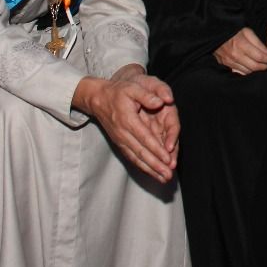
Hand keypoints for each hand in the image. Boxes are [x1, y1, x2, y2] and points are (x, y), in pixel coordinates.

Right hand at [72, 66, 177, 183]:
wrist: (98, 98)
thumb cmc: (118, 91)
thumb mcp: (132, 88)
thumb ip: (147, 95)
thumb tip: (161, 101)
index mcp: (128, 120)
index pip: (145, 138)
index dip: (157, 150)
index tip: (168, 159)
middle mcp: (123, 133)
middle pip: (141, 152)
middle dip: (156, 165)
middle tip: (168, 176)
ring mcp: (120, 140)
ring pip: (136, 158)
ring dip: (150, 170)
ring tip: (163, 179)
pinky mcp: (119, 142)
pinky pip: (131, 157)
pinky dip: (141, 166)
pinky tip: (151, 173)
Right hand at [213, 26, 266, 74]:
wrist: (214, 35)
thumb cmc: (233, 32)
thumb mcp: (247, 31)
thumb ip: (258, 43)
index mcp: (241, 44)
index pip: (259, 56)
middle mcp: (235, 55)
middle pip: (255, 66)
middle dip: (266, 66)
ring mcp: (229, 62)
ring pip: (249, 71)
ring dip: (258, 69)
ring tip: (263, 64)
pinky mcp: (225, 65)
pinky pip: (240, 72)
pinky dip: (249, 71)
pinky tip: (252, 66)